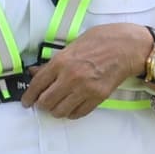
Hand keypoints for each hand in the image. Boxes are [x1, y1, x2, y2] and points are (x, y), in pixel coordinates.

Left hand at [20, 21, 152, 119]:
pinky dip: (72, 113)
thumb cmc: (102, 40)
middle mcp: (70, 77)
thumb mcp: (73, 45)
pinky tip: (71, 107)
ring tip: (57, 105)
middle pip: (46, 101)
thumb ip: (54, 61)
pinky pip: (78, 113)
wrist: (127, 47)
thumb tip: (37, 72)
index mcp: (62, 61)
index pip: (37, 84)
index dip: (29, 96)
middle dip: (41, 104)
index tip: (27, 102)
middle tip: (42, 103)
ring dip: (56, 110)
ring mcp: (85, 89)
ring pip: (60, 111)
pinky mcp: (98, 97)